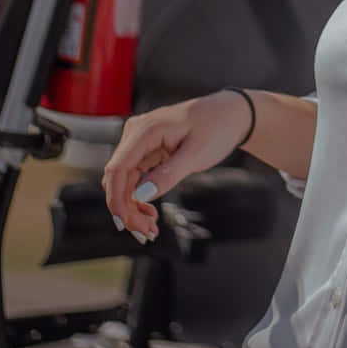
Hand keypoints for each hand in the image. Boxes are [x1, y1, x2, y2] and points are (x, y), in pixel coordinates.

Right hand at [100, 91, 254, 242]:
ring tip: (151, 229)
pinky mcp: (146, 150)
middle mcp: (135, 134)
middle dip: (127, 209)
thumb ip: (168, 175)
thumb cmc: (217, 127)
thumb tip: (140, 196)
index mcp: (145, 130)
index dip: (116, 199)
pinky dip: (139, 198)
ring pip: (124, 182)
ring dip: (132, 207)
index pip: (117, 169)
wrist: (230, 113)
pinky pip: (134, 178)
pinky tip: (150, 213)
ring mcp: (139, 142)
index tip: (125, 224)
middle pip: (118, 178)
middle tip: (148, 234)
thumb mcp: (197, 154)